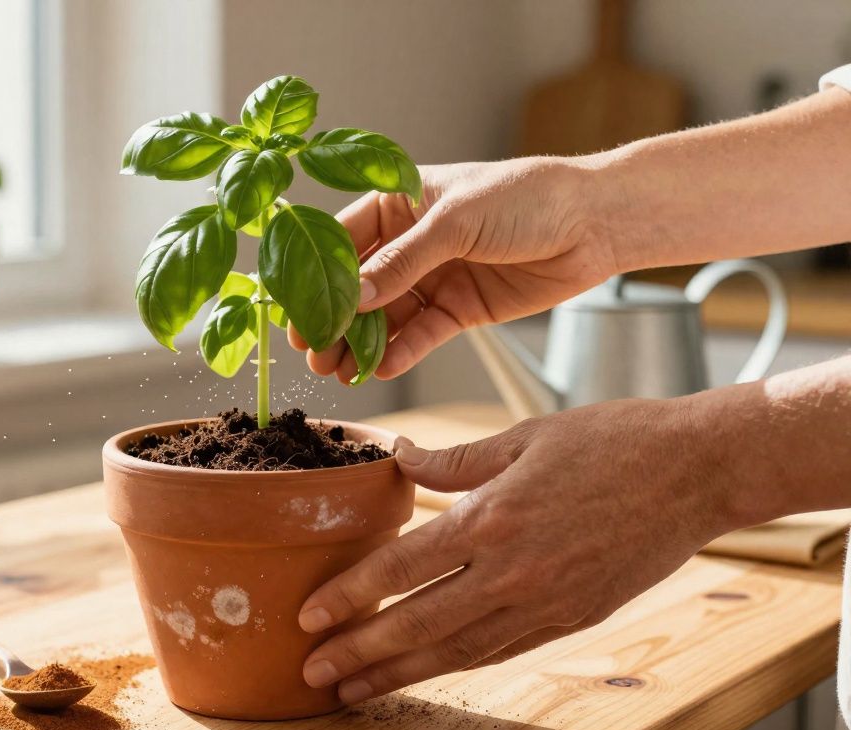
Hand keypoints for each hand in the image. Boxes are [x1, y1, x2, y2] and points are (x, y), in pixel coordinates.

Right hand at [289, 158, 624, 381]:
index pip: (343, 239)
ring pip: (385, 316)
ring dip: (362, 343)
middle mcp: (410, 240)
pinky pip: (422, 335)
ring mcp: (434, 276)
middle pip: (359, 285)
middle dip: (335, 318)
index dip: (316, 274)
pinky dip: (402, 352)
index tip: (296, 309)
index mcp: (399, 201)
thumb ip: (404, 260)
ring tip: (339, 370)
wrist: (596, 223)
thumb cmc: (528, 198)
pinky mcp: (459, 309)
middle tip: (313, 352)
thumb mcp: (457, 221)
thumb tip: (355, 298)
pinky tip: (383, 368)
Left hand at [296, 398, 740, 703]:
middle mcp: (514, 571)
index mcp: (494, 517)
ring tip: (354, 689)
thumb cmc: (612, 441)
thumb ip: (455, 460)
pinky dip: (456, 665)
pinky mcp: (574, 617)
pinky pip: (501, 649)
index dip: (352, 596)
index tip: (309, 616)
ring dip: (399, 673)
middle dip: (360, 653)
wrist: (698, 472)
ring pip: (457, 650)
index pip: (403, 568)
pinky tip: (425, 671)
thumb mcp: (524, 436)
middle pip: (419, 624)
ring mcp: (546, 602)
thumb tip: (401, 457)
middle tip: (311, 672)